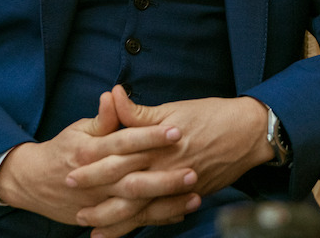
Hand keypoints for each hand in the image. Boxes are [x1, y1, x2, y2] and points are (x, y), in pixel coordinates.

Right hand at [0, 88, 201, 233]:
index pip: (125, 142)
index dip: (150, 136)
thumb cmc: (62, 150)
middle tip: (193, 170)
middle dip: (164, 177)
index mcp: (90, 151)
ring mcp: (99, 202)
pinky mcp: (102, 216)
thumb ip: (103, 118)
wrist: (33, 182)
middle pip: (133, 179)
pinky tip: (180, 214)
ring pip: (136, 206)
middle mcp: (95, 180)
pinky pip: (132, 221)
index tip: (176, 131)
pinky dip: (155, 218)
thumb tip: (114, 94)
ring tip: (195, 196)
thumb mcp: (79, 129)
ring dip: (166, 203)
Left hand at [67, 86, 274, 230]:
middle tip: (75, 207)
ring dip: (116, 220)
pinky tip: (128, 231)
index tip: (71, 168)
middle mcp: (165, 168)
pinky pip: (162, 216)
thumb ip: (138, 111)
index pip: (118, 156)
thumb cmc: (210, 115)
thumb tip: (112, 94)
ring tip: (92, 228)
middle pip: (125, 188)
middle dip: (98, 199)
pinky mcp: (189, 196)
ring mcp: (178, 186)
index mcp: (158, 143)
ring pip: (141, 209)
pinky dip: (143, 225)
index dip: (93, 165)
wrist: (247, 132)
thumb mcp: (172, 109)